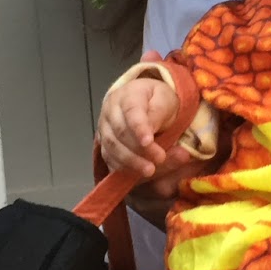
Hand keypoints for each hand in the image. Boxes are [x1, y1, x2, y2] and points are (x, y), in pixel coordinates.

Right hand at [98, 52, 183, 179]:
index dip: (139, 127)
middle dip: (139, 149)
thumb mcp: (165, 99)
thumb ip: (158, 112)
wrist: (145, 103)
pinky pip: (110, 160)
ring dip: (131, 162)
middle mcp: (111, 112)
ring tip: (150, 170)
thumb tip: (151, 131)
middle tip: (159, 159)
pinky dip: (124, 169)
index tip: (149, 141)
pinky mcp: (106, 146)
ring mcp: (105, 130)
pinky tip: (138, 175)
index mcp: (127, 95)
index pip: (131, 111)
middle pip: (119, 133)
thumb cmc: (157, 101)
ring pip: (112, 148)